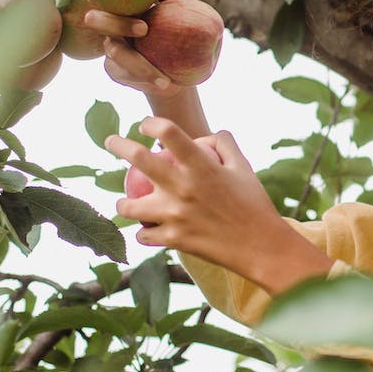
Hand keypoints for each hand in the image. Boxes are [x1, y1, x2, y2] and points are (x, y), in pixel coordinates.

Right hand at [85, 0, 185, 100]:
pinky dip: (145, 81)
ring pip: (116, 54)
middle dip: (118, 24)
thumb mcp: (174, 9)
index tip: (125, 4)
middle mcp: (107, 26)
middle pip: (101, 23)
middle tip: (144, 29)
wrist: (178, 69)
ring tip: (165, 78)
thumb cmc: (173, 30)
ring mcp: (109, 49)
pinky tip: (166, 86)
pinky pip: (125, 76)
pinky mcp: (115, 72)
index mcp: (118, 8)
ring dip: (140, 66)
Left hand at [106, 117, 332, 291]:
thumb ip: (224, 145)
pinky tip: (147, 231)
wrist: (261, 247)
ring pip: (128, 206)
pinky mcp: (173, 240)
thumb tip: (204, 136)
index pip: (168, 132)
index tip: (146, 126)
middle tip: (111, 142)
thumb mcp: (244, 168)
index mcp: (202, 166)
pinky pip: (144, 235)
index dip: (151, 123)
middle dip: (119, 145)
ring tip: (124, 203)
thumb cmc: (254, 204)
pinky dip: (144, 233)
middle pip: (138, 158)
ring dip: (123, 203)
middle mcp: (183, 187)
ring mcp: (174, 215)